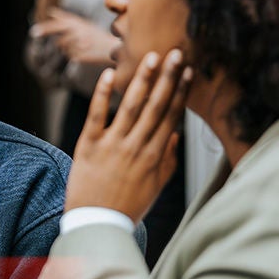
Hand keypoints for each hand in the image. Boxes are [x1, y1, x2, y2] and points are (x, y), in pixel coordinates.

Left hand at [29, 8, 116, 64]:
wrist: (113, 47)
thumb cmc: (96, 34)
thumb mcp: (82, 23)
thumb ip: (65, 18)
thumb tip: (50, 11)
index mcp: (77, 24)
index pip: (58, 25)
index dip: (45, 29)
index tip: (33, 32)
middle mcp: (78, 34)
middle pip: (59, 41)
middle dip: (57, 41)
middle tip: (41, 37)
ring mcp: (80, 46)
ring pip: (64, 49)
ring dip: (68, 49)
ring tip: (80, 46)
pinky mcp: (82, 56)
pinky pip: (71, 57)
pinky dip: (74, 55)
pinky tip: (84, 52)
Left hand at [66, 49, 191, 221]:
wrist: (96, 225)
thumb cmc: (127, 207)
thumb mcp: (155, 187)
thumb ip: (168, 160)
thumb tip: (176, 135)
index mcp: (155, 156)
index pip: (171, 117)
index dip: (181, 93)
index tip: (189, 72)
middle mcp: (137, 147)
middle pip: (156, 107)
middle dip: (168, 79)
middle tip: (177, 53)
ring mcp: (113, 145)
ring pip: (131, 107)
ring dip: (143, 80)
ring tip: (151, 58)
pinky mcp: (89, 146)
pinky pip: (97, 115)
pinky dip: (102, 94)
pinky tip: (110, 75)